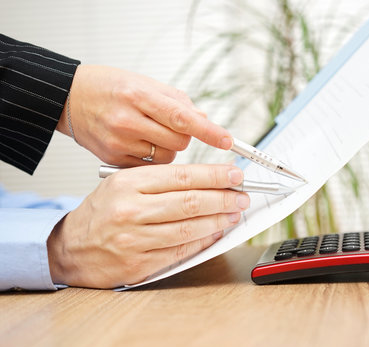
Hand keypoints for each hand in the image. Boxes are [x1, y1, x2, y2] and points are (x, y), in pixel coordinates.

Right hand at [46, 164, 248, 288]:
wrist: (71, 249)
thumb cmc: (102, 213)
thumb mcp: (123, 184)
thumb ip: (161, 181)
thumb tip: (206, 180)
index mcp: (128, 184)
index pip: (182, 176)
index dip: (214, 176)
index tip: (235, 175)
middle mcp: (131, 211)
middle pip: (190, 202)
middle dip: (223, 198)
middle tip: (242, 196)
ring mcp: (134, 240)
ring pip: (188, 228)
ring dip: (218, 220)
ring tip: (234, 213)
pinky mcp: (139, 264)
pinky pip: (180, 251)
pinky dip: (202, 241)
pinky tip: (216, 233)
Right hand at [56, 64, 232, 165]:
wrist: (69, 99)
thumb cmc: (109, 87)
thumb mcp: (144, 83)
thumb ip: (177, 101)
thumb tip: (204, 119)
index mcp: (138, 95)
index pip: (181, 117)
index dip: (208, 131)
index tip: (227, 140)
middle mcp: (127, 120)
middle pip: (179, 142)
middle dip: (188, 139)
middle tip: (179, 130)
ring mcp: (118, 143)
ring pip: (167, 159)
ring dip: (171, 151)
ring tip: (154, 135)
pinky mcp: (113, 161)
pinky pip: (150, 169)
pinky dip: (155, 161)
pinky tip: (143, 146)